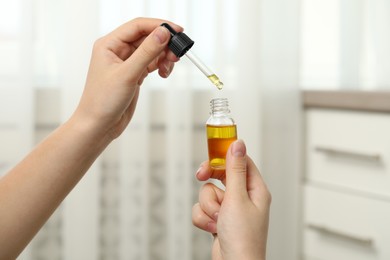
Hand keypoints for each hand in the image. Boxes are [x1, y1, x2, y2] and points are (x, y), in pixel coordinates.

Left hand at [73, 17, 180, 138]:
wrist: (99, 126)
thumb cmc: (102, 101)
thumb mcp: (127, 74)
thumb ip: (146, 52)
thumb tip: (163, 33)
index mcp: (109, 44)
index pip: (138, 26)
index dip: (159, 26)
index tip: (177, 30)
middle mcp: (117, 51)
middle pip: (147, 37)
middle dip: (164, 44)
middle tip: (176, 54)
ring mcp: (127, 63)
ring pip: (151, 51)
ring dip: (164, 56)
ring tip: (168, 67)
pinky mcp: (134, 74)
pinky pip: (152, 63)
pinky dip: (161, 66)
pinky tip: (164, 73)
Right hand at [192, 140, 270, 259]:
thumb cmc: (243, 238)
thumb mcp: (237, 198)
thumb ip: (234, 170)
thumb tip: (238, 144)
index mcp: (255, 188)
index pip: (240, 161)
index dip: (225, 153)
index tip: (210, 149)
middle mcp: (243, 196)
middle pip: (221, 174)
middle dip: (209, 180)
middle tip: (200, 176)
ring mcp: (230, 208)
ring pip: (208, 192)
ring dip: (208, 206)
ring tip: (218, 218)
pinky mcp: (219, 218)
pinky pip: (203, 208)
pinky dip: (203, 218)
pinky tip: (212, 228)